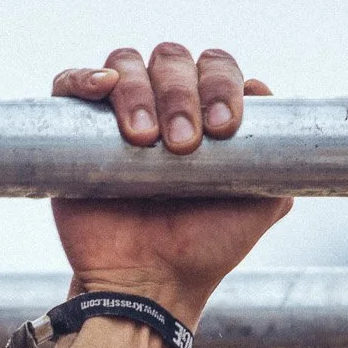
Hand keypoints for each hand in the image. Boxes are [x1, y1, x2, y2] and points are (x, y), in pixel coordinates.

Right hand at [48, 44, 291, 326]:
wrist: (148, 287)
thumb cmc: (204, 250)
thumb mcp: (262, 205)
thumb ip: (277, 154)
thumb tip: (262, 91)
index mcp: (205, 115)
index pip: (215, 67)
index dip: (221, 84)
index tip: (224, 128)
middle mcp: (162, 108)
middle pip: (172, 60)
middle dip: (182, 94)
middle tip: (184, 145)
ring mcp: (117, 118)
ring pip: (127, 65)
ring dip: (139, 92)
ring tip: (145, 143)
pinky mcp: (74, 133)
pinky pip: (70, 83)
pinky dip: (84, 77)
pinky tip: (102, 89)